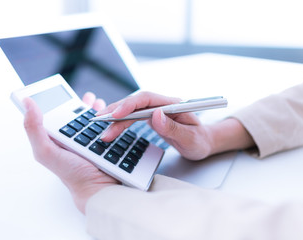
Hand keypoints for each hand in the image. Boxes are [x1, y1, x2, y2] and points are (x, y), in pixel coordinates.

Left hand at [23, 92, 118, 213]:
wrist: (98, 188)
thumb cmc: (72, 174)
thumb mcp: (46, 151)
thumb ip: (34, 128)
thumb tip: (27, 103)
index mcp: (57, 139)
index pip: (56, 116)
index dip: (58, 103)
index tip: (64, 93)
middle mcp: (72, 139)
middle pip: (76, 117)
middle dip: (83, 105)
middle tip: (89, 97)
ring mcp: (90, 142)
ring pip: (93, 121)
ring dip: (97, 110)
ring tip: (100, 104)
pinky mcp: (105, 144)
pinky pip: (107, 127)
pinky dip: (109, 120)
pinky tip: (111, 117)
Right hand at [97, 91, 215, 159]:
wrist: (203, 143)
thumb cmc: (200, 141)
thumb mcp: (191, 138)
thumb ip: (174, 128)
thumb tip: (155, 116)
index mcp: (173, 104)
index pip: (147, 99)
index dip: (129, 104)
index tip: (116, 115)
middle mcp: (162, 104)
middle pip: (135, 103)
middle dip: (116, 112)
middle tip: (100, 123)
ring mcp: (155, 110)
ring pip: (131, 110)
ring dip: (115, 119)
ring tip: (103, 130)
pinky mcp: (150, 117)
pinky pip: (132, 117)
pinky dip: (120, 123)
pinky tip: (110, 127)